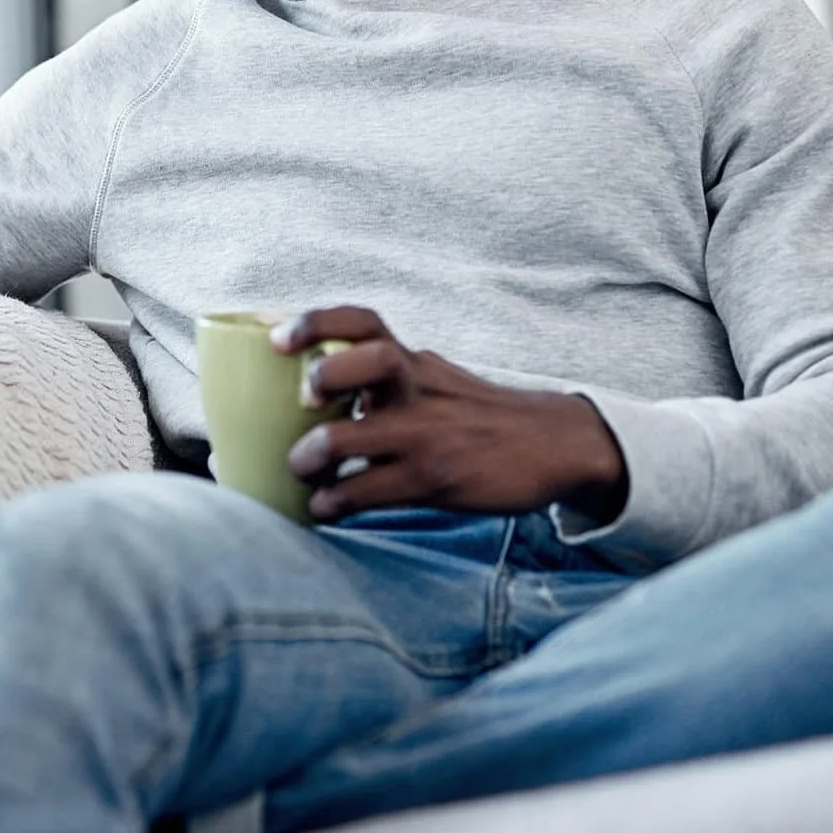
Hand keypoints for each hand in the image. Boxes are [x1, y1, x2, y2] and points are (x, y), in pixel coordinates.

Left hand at [271, 306, 628, 523]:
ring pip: (355, 435)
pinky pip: (370, 490)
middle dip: (324, 376)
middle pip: (366, 359)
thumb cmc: (480, 415)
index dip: (315, 324)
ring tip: (302, 470)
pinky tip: (325, 509)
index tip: (277, 339)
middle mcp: (416, 389)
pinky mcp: (434, 478)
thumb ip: (388, 381)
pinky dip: (336, 502)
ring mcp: (426, 434)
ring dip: (313, 455)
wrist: (555, 444)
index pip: (363, 322)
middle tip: (302, 401)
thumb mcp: (435, 381)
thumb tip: (319, 395)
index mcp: (413, 363)